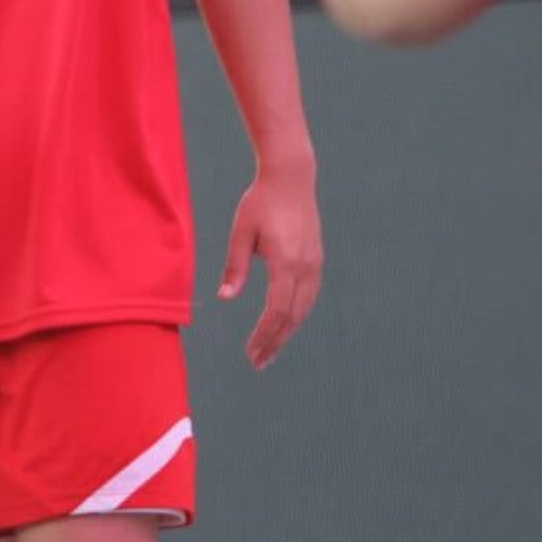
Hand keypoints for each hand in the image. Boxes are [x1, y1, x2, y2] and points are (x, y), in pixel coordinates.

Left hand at [217, 162, 322, 369]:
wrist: (291, 179)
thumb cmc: (260, 202)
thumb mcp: (241, 232)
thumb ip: (234, 266)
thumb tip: (225, 298)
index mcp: (285, 262)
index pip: (276, 311)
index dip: (264, 335)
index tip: (251, 353)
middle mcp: (305, 268)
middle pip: (292, 317)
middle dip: (275, 341)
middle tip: (258, 362)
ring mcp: (315, 265)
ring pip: (303, 309)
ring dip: (287, 332)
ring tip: (269, 350)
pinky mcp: (317, 260)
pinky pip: (308, 297)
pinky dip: (296, 315)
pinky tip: (283, 324)